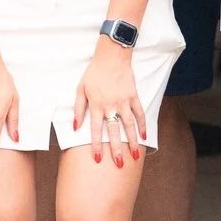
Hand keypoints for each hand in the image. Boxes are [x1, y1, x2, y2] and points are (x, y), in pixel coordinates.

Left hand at [73, 41, 144, 166]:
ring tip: (135, 156)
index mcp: (96, 105)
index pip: (96, 130)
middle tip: (119, 164)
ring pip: (130, 125)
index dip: (96, 145)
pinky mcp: (134, 96)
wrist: (111, 56)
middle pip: (115, 132)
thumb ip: (78, 108)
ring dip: (133, 142)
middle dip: (117, 150)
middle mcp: (111, 106)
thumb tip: (75, 127)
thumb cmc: (94, 73)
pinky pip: (140, 113)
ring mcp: (124, 101)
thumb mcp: (80, 89)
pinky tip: (144, 136)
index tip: (98, 159)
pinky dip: (143, 125)